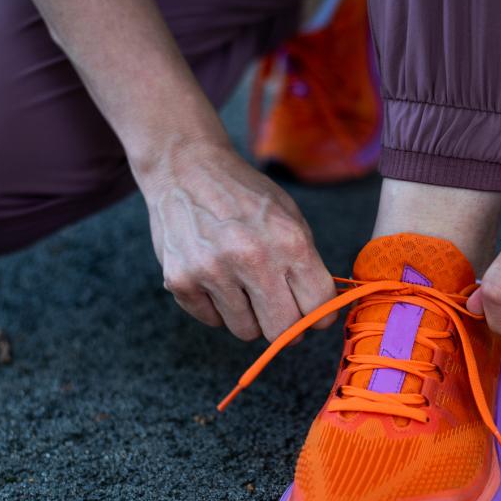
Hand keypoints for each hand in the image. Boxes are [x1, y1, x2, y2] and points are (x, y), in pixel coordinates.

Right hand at [140, 138, 336, 340]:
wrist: (185, 169)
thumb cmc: (244, 196)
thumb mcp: (289, 217)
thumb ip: (307, 264)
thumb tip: (319, 315)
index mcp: (288, 241)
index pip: (318, 306)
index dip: (318, 316)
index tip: (310, 313)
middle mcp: (251, 258)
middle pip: (282, 331)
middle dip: (284, 326)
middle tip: (277, 309)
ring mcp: (212, 271)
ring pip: (246, 332)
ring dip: (248, 316)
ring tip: (240, 283)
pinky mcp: (180, 281)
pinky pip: (213, 321)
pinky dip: (217, 308)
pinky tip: (214, 277)